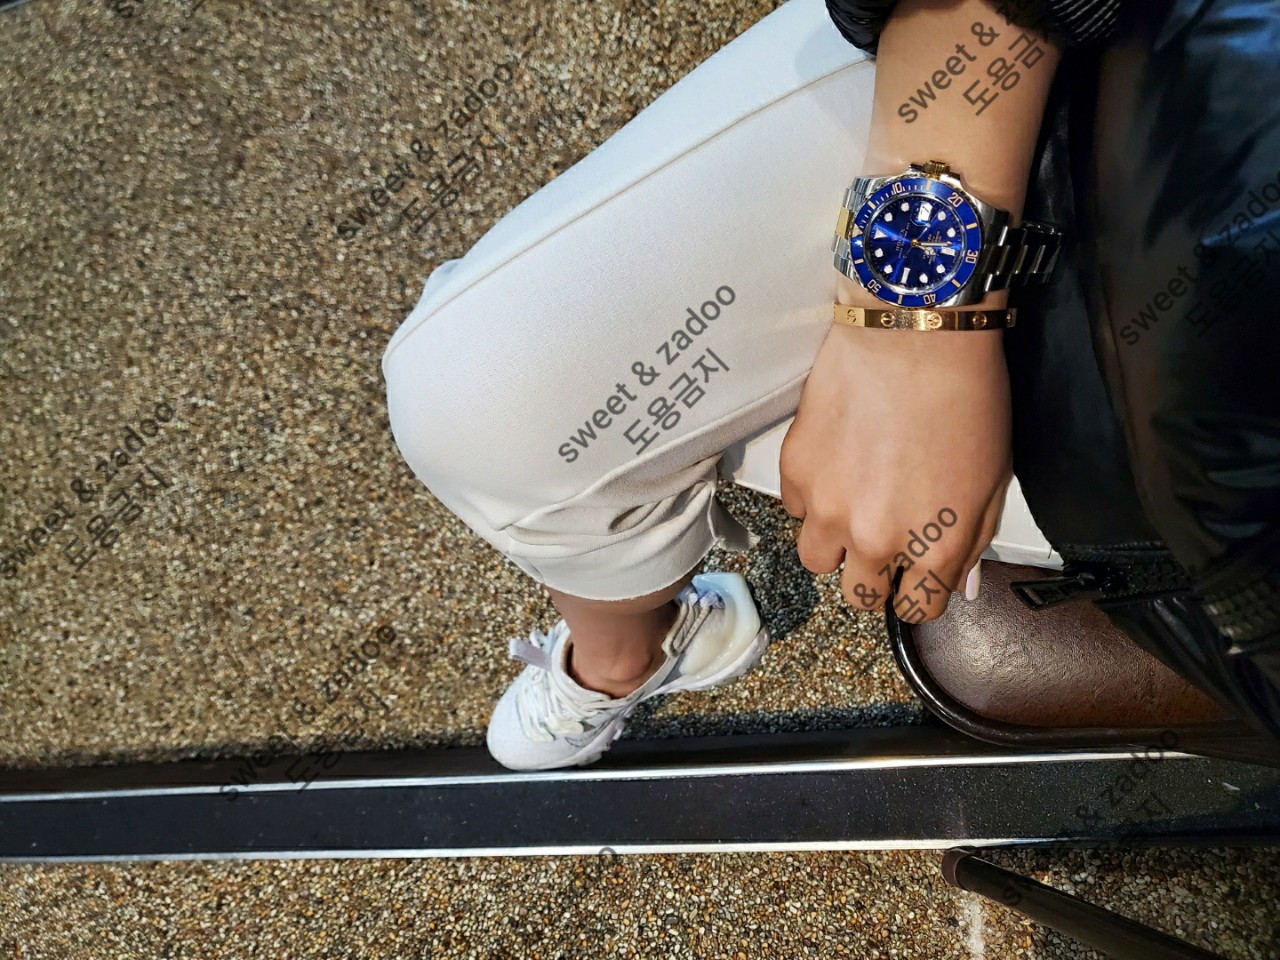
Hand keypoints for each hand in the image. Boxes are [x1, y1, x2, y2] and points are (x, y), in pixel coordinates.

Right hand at [778, 274, 1012, 621]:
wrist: (913, 333)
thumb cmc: (965, 397)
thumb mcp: (990, 478)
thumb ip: (971, 540)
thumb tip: (956, 582)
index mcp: (933, 546)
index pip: (917, 608)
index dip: (918, 592)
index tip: (916, 573)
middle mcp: (876, 538)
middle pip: (860, 596)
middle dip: (874, 576)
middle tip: (883, 538)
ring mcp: (828, 507)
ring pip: (817, 559)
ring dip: (835, 541)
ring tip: (852, 501)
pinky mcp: (796, 471)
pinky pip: (796, 507)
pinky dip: (813, 493)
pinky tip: (838, 457)